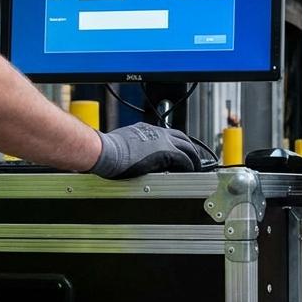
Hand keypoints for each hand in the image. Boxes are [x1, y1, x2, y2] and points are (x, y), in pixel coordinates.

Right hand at [89, 123, 204, 178]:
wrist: (105, 151)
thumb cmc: (107, 151)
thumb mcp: (123, 144)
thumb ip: (133, 148)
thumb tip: (133, 157)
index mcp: (145, 129)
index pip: (166, 134)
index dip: (175, 142)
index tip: (178, 149)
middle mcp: (156, 132)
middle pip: (182, 138)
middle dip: (189, 148)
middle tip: (193, 157)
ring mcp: (162, 141)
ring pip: (187, 147)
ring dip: (193, 157)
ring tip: (196, 166)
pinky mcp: (166, 152)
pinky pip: (184, 159)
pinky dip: (189, 165)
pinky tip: (190, 171)